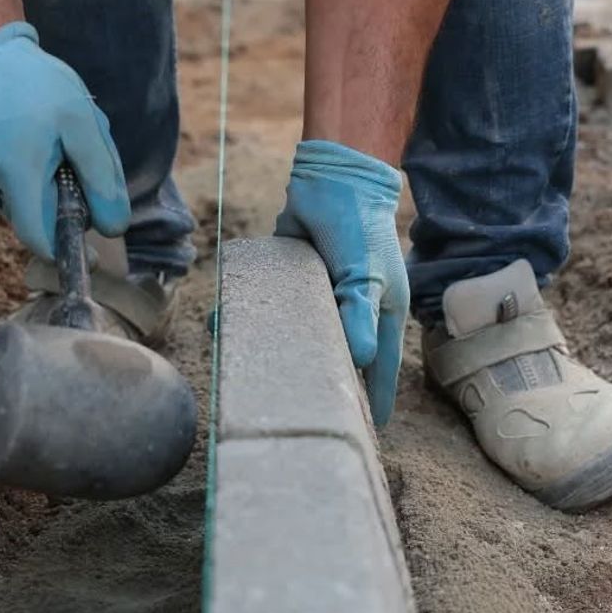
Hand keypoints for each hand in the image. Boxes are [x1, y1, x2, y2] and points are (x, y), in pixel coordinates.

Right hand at [0, 22, 128, 258]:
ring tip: (59, 141)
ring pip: (34, 207)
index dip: (67, 252)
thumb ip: (102, 179)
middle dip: (70, 203)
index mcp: (17, 175)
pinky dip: (40, 177)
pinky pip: (21, 192)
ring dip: (56, 187)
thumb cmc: (40, 87)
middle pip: (42, 222)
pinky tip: (42, 142)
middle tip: (81, 156)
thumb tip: (114, 229)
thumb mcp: (83, 124)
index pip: (39, 241)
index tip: (94, 254)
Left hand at [275, 140, 408, 426]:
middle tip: (302, 420)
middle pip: (339, 360)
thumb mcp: (364, 274)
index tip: (363, 435)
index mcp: (381, 317)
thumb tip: (362, 359)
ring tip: (258, 384)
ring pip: (301, 337)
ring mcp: (321, 298)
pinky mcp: (291, 281)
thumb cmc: (360, 227)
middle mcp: (352, 312)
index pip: (380, 370)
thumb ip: (359, 314)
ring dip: (281, 356)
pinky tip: (229, 335)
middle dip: (322, 387)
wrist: (332, 177)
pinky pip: (273, 308)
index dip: (372, 402)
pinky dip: (255, 321)